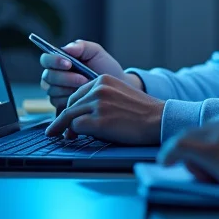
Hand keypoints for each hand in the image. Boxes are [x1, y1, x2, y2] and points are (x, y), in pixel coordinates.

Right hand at [39, 40, 132, 109]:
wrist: (116, 86)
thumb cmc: (105, 67)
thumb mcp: (96, 53)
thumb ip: (81, 46)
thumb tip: (65, 48)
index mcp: (60, 61)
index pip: (46, 59)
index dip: (54, 61)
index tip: (69, 63)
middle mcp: (55, 75)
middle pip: (47, 76)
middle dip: (65, 78)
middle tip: (83, 79)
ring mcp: (57, 91)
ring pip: (52, 91)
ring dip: (69, 89)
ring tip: (86, 87)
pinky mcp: (61, 105)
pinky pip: (58, 103)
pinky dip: (70, 100)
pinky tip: (83, 97)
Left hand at [45, 75, 164, 144]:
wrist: (159, 119)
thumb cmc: (142, 112)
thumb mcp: (120, 94)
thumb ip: (101, 98)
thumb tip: (82, 114)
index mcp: (103, 79)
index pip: (77, 93)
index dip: (71, 108)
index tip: (66, 118)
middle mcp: (98, 88)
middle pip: (70, 104)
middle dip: (64, 119)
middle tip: (60, 131)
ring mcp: (98, 104)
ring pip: (69, 116)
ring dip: (65, 128)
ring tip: (64, 137)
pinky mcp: (98, 121)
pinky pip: (76, 127)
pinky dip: (74, 134)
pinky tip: (75, 138)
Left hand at [158, 118, 218, 205]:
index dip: (207, 139)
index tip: (201, 149)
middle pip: (203, 130)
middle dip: (192, 144)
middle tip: (183, 158)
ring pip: (192, 137)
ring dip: (182, 151)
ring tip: (170, 161)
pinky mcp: (216, 151)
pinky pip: (183, 147)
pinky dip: (171, 153)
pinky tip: (165, 162)